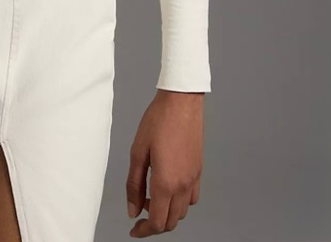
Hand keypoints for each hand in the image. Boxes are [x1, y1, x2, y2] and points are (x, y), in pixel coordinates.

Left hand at [125, 90, 203, 235]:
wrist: (181, 102)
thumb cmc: (158, 121)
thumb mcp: (137, 151)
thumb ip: (133, 184)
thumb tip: (132, 209)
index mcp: (166, 182)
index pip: (157, 222)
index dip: (144, 231)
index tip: (134, 230)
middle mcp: (183, 185)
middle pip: (170, 222)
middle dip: (153, 224)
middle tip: (138, 213)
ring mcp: (193, 179)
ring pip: (181, 212)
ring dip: (166, 212)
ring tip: (150, 197)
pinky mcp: (198, 171)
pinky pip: (191, 198)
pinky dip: (179, 202)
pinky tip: (167, 187)